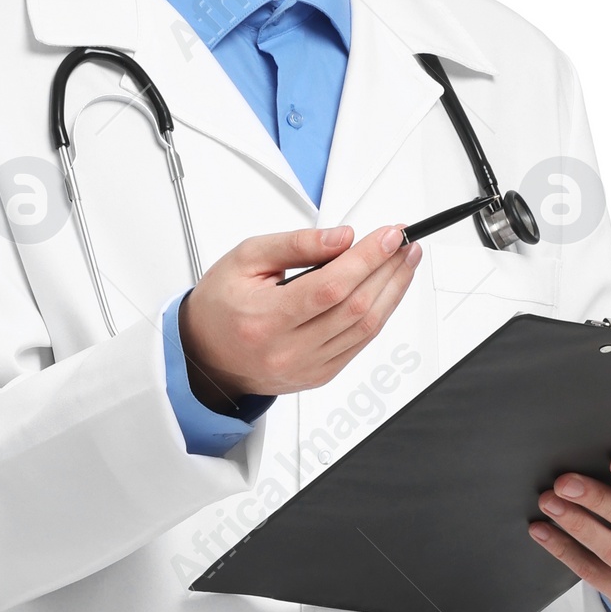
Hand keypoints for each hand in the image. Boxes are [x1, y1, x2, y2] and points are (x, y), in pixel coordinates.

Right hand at [177, 222, 421, 406]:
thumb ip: (296, 244)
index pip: (331, 287)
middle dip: (388, 270)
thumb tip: (342, 238)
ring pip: (365, 328)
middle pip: (355, 308)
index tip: (389, 235)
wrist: (206, 356)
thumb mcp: (246, 258)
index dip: (367, 259)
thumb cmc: (221, 306)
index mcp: (266, 319)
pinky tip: (387, 290)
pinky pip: (360, 344)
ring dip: (392, 291)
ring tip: (404, 262)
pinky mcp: (320, 375)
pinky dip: (380, 314)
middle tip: (404, 242)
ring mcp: (308, 367)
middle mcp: (288, 350)